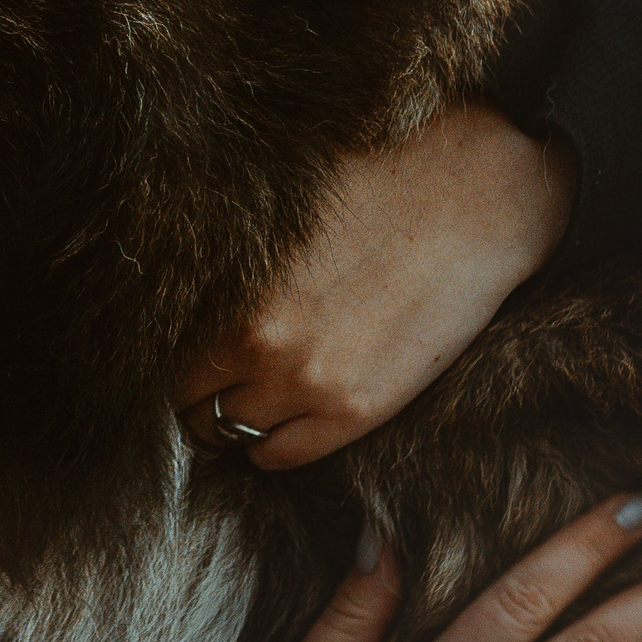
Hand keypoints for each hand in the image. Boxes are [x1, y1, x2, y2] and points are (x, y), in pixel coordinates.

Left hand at [178, 100, 573, 468]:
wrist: (472, 201)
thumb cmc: (374, 185)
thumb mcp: (277, 208)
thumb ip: (226, 249)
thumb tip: (169, 253)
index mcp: (232, 289)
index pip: (169, 356)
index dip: (177, 359)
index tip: (190, 357)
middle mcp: (260, 345)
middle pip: (193, 403)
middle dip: (200, 395)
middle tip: (214, 385)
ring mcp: (309, 383)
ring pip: (232, 434)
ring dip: (233, 424)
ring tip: (246, 405)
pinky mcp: (358, 410)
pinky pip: (282, 457)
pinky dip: (270, 448)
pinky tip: (278, 426)